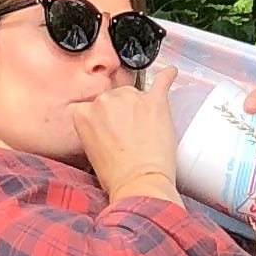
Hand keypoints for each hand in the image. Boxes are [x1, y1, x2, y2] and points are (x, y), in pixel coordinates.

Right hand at [81, 61, 183, 206]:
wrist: (139, 183)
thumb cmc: (116, 175)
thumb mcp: (90, 149)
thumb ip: (94, 128)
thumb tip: (107, 123)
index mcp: (83, 113)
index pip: (91, 106)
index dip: (102, 118)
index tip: (110, 128)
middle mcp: (104, 100)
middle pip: (113, 97)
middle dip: (121, 112)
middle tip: (130, 134)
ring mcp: (131, 98)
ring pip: (135, 93)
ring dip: (141, 106)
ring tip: (147, 128)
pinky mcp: (155, 101)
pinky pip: (162, 80)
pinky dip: (168, 76)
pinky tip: (171, 73)